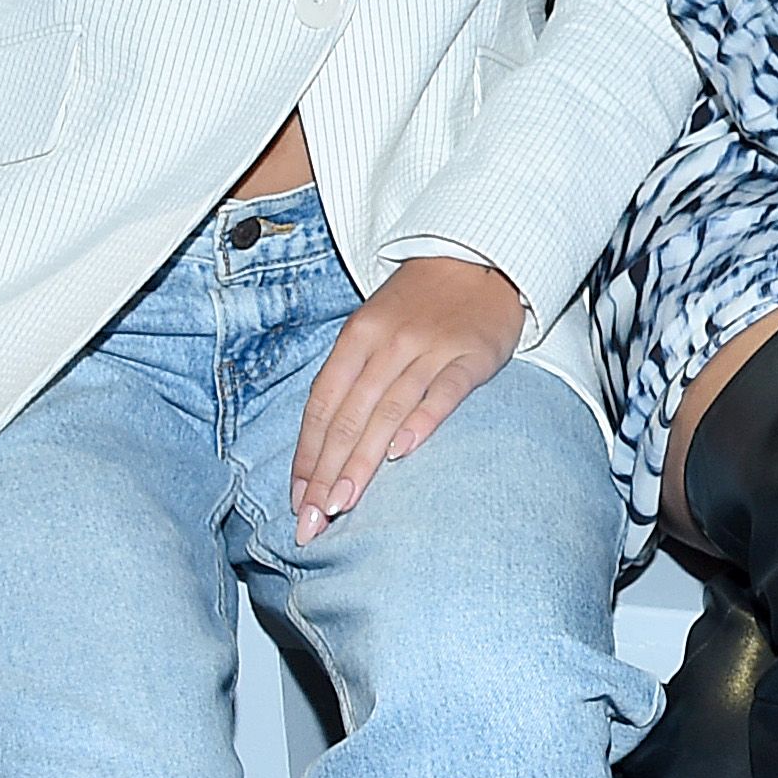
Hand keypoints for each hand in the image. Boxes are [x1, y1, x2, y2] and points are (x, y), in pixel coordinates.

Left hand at [289, 256, 524, 541]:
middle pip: (350, 415)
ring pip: (388, 410)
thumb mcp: (374, 328)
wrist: (482, 256)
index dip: (307, 455)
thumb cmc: (420, 304)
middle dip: (326, 473)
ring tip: (341, 503)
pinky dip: (422, 420)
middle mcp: (389, 343)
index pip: (323, 404)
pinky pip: (444, 391)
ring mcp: (431, 347)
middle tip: (311, 521)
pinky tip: (403, 451)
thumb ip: (352, 380)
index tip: (295, 500)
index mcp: (357, 336)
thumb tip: (323, 448)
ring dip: (362, 460)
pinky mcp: (473, 354)